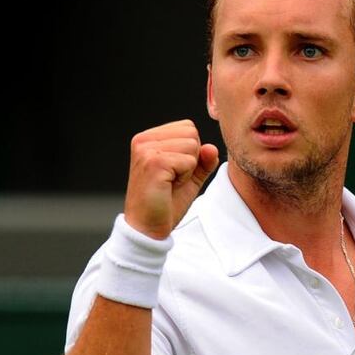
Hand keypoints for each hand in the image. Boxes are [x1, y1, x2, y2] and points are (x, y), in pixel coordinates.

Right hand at [123, 120, 219, 239]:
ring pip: (192, 145)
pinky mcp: (154, 162)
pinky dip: (186, 177)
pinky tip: (169, 187)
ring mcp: (147, 150)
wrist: (148, 228)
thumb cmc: (166, 202)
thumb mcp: (190, 177)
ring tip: (170, 182)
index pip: (188, 127)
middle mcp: (144, 140)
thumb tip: (211, 148)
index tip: (173, 171)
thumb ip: (203, 160)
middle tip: (172, 179)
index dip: (191, 152)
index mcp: (149, 138)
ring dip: (188, 169)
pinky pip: (190, 161)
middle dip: (191, 158)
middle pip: (192, 133)